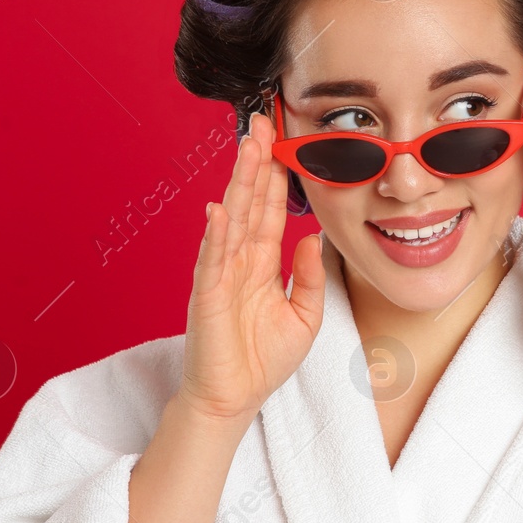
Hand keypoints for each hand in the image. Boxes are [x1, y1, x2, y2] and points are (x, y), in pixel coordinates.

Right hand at [178, 112, 325, 425]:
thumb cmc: (263, 360)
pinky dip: (216, 234)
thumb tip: (313, 239)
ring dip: (239, 184)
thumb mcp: (304, 316)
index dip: (276, 175)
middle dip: (256, 162)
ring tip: (247, 148)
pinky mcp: (209, 296)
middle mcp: (239, 260)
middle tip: (262, 122)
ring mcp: (221, 274)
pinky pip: (213, 260)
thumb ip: (311, 277)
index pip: (271, 209)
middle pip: (250, 202)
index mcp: (262, 263)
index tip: (282, 140)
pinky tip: (220, 208)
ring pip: (232, 219)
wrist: (234, 399)